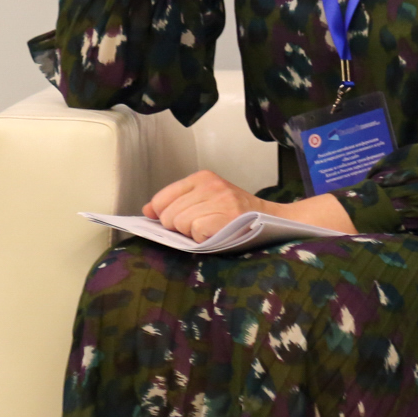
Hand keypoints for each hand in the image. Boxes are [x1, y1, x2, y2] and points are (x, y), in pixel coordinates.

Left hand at [144, 170, 266, 242]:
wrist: (270, 220)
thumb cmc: (234, 213)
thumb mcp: (204, 199)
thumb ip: (175, 202)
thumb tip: (147, 211)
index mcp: (202, 177)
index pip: (162, 199)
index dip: (163, 216)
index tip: (174, 222)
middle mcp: (210, 185)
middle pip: (169, 215)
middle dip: (179, 227)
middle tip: (199, 227)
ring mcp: (220, 200)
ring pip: (181, 224)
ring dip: (192, 234)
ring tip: (210, 229)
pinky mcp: (228, 216)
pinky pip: (196, 231)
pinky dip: (203, 238)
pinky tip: (215, 234)